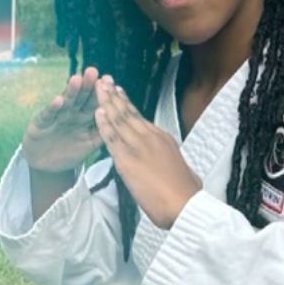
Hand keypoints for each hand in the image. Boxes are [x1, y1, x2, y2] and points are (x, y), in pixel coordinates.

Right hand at [21, 65, 107, 172]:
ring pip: (66, 102)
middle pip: (81, 98)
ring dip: (71, 91)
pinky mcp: (41, 123)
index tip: (109, 81)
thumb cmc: (71, 151)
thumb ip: (104, 132)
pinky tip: (58, 100)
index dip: (101, 92)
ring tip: (77, 79)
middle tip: (93, 71)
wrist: (47, 165)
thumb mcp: (90, 143)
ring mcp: (56, 116)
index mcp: (85, 117)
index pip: (95, 102)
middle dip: (87, 85)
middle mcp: (72, 113)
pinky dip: (53, 108)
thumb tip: (123, 123)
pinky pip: (48, 115)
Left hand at [94, 76, 203, 229]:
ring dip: (106, 102)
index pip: (140, 118)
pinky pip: (112, 138)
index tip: (118, 91)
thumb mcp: (183, 170)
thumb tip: (177, 165)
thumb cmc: (187, 193)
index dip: (127, 103)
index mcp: (163, 139)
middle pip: (128, 112)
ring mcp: (138, 147)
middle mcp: (150, 137)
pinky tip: (96, 112)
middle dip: (114, 95)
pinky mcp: (127, 160)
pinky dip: (103, 124)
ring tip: (97, 86)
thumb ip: (174, 162)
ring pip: (119, 119)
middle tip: (103, 80)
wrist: (185, 204)